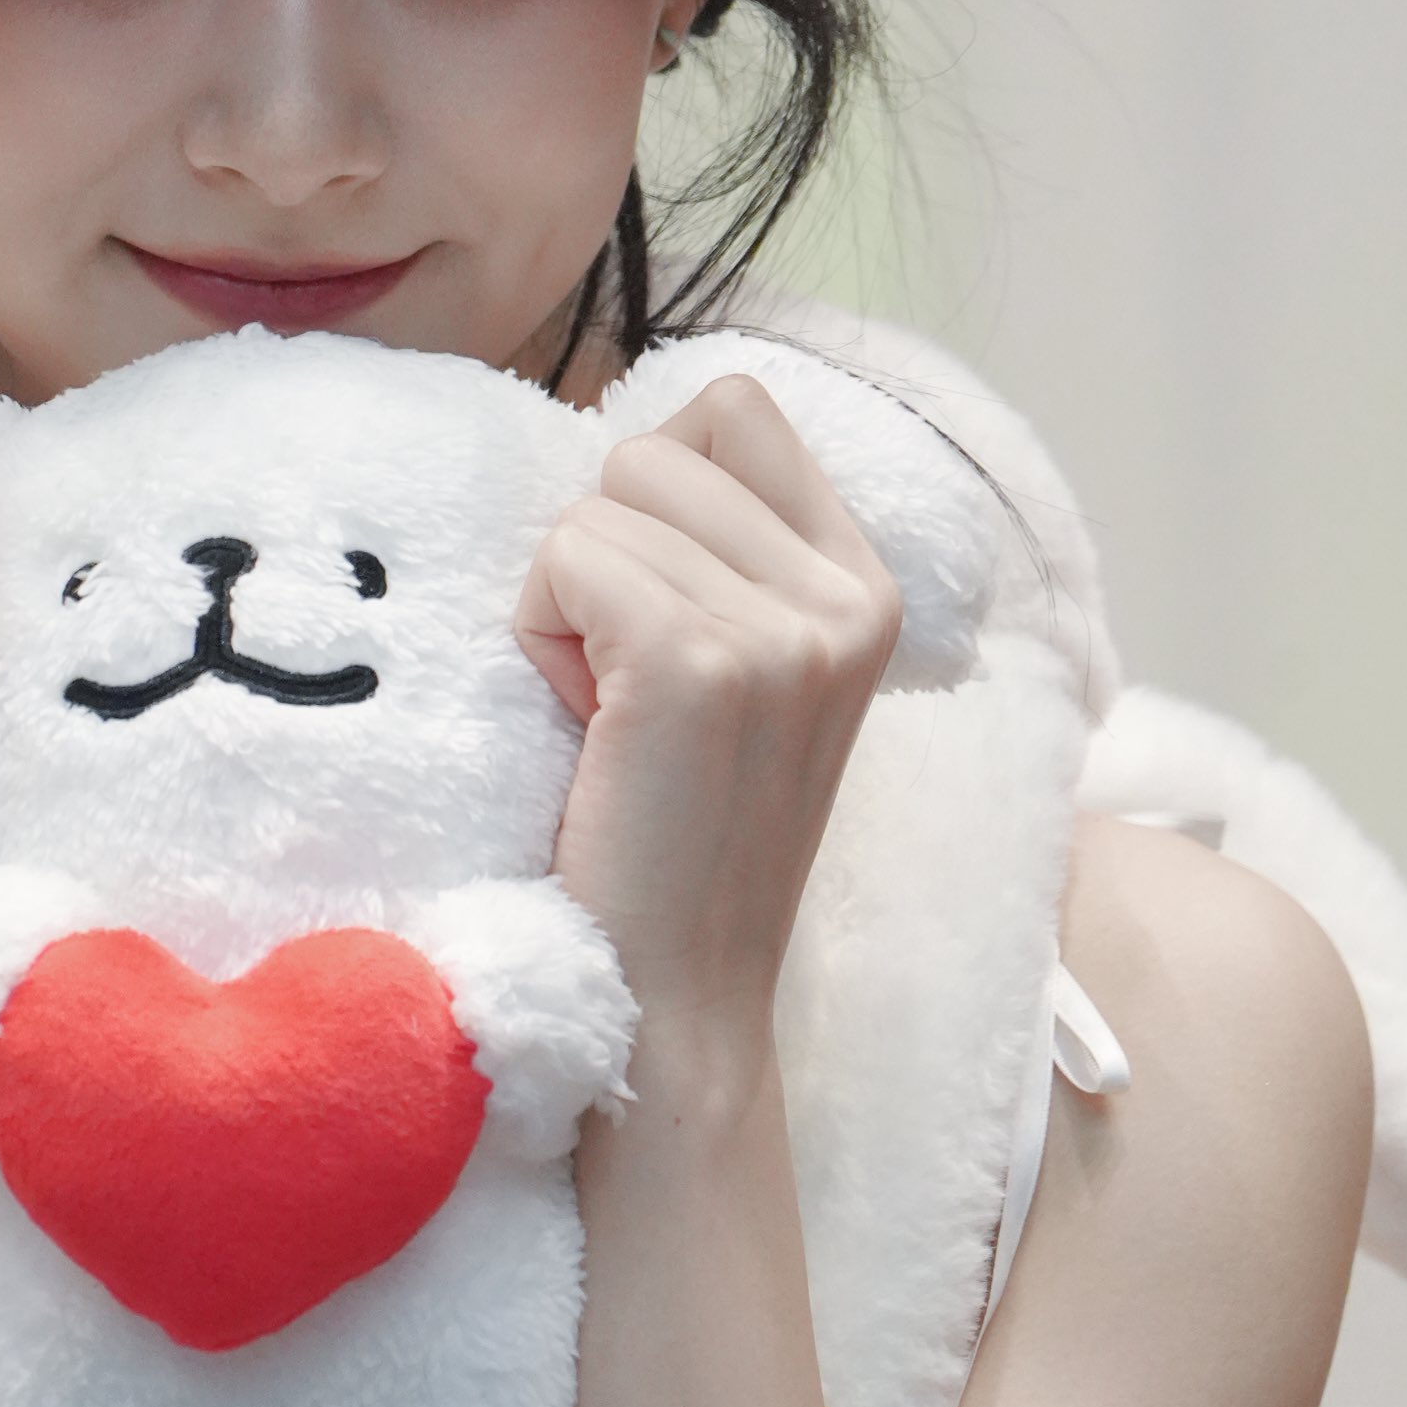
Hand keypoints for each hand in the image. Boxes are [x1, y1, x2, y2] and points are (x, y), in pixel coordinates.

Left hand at [513, 378, 900, 1045]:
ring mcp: (784, 630)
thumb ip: (723, 556)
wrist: (676, 996)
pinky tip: (587, 723)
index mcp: (865, 588)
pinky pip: (567, 557)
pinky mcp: (701, 662)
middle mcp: (846, 598)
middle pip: (655, 446)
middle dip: (605, 551)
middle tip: (627, 685)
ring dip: (566, 598)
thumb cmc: (673, 831)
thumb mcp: (743, 671)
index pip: (735, 409)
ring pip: (601, 502)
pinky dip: (541, 632)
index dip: (655, 485)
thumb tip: (629, 436)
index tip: (651, 604)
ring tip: (610, 712)